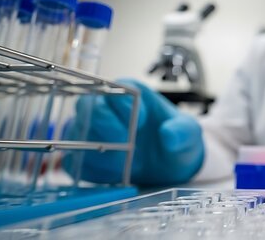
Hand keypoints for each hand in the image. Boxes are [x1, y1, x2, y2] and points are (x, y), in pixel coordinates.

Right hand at [64, 79, 203, 185]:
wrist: (174, 162)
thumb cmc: (178, 138)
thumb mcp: (190, 133)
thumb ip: (183, 131)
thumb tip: (168, 134)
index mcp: (131, 94)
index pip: (115, 89)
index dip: (126, 106)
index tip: (145, 123)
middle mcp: (107, 108)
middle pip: (86, 107)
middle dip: (105, 127)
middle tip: (129, 145)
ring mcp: (93, 132)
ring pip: (76, 134)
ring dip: (98, 152)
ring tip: (124, 165)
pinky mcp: (87, 157)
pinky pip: (75, 162)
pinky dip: (91, 170)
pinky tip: (114, 176)